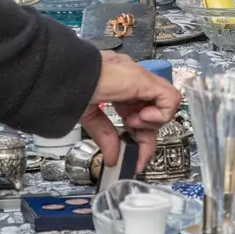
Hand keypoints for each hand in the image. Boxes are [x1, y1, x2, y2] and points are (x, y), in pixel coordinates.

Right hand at [79, 52, 179, 171]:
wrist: (64, 73)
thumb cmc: (70, 86)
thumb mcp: (90, 117)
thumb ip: (105, 136)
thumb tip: (113, 158)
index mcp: (121, 91)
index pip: (142, 116)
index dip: (142, 141)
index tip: (137, 161)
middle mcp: (134, 84)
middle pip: (155, 114)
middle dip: (147, 137)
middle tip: (137, 153)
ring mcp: (140, 80)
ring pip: (166, 105)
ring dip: (151, 122)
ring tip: (131, 122)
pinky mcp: (144, 79)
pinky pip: (170, 98)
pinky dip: (160, 114)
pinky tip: (140, 117)